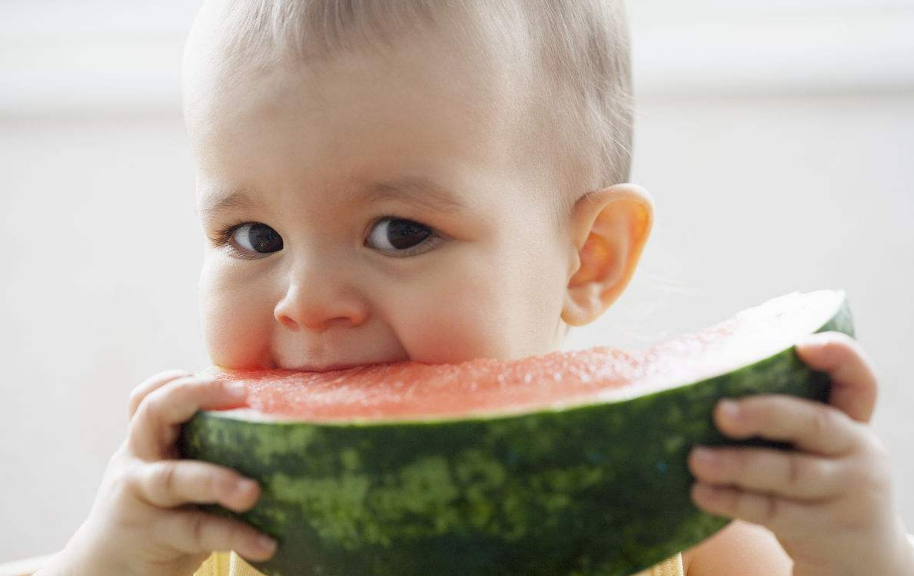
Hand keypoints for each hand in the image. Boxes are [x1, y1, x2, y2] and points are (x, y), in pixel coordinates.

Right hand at [57, 370, 276, 575]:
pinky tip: (266, 543)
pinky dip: (235, 536)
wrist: (104, 570)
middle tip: (244, 396)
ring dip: (217, 481)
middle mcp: (138, 461)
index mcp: (145, 442)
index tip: (226, 377)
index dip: (177, 380)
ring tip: (253, 492)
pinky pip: (197, 530)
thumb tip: (273, 427)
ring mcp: (141, 498)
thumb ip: (198, 449)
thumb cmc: (157, 512)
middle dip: (195, 395)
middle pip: (153, 413)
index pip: (148, 398)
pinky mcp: (154, 535)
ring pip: (175, 478)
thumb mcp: (166, 474)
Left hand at [687, 331, 913, 575]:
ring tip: (696, 459)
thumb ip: (782, 415)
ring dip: (738, 466)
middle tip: (721, 412)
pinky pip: (773, 511)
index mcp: (853, 419)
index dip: (840, 356)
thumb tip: (700, 374)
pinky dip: (733, 501)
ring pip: (790, 473)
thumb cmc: (816, 481)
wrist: (860, 555)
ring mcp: (845, 492)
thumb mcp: (816, 446)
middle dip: (766, 414)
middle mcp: (858, 450)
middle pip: (815, 424)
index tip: (802, 345)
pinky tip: (701, 493)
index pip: (859, 379)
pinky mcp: (822, 527)